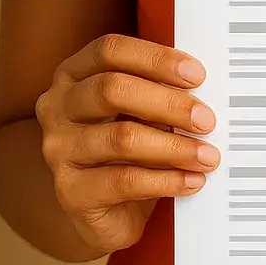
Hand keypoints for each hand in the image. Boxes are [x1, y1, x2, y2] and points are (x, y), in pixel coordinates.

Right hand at [35, 34, 218, 255]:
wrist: (110, 213)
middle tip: (206, 119)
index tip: (196, 74)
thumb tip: (203, 88)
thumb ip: (159, 92)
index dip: (155, 58)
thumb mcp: (141, 112)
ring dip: (175, 146)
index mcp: (73, 74)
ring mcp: (58, 149)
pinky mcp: (70, 191)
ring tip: (207, 155)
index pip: (109, 51)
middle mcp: (57, 107)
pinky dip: (166, 180)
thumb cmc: (129, 151)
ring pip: (121, 138)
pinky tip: (191, 180)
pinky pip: (124, 181)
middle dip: (169, 103)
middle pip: (112, 89)